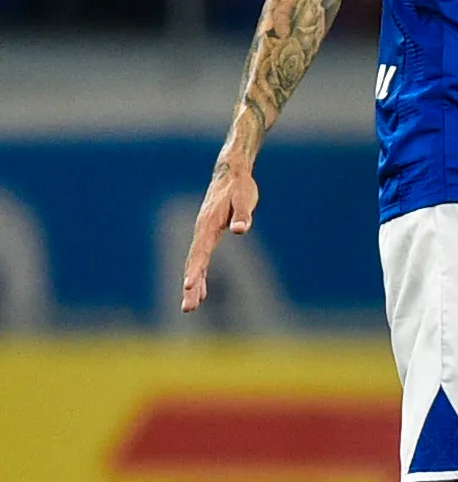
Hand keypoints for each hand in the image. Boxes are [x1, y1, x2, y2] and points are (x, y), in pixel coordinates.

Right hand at [178, 160, 257, 312]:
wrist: (230, 173)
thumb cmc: (240, 186)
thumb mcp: (245, 198)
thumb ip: (243, 214)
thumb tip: (239, 229)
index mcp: (207, 225)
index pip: (199, 252)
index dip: (195, 270)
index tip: (189, 286)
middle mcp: (201, 232)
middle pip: (193, 263)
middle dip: (190, 286)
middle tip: (188, 308)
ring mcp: (202, 234)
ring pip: (195, 263)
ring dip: (193, 285)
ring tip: (190, 307)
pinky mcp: (208, 235)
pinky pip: (201, 259)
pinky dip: (200, 274)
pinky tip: (202, 291)